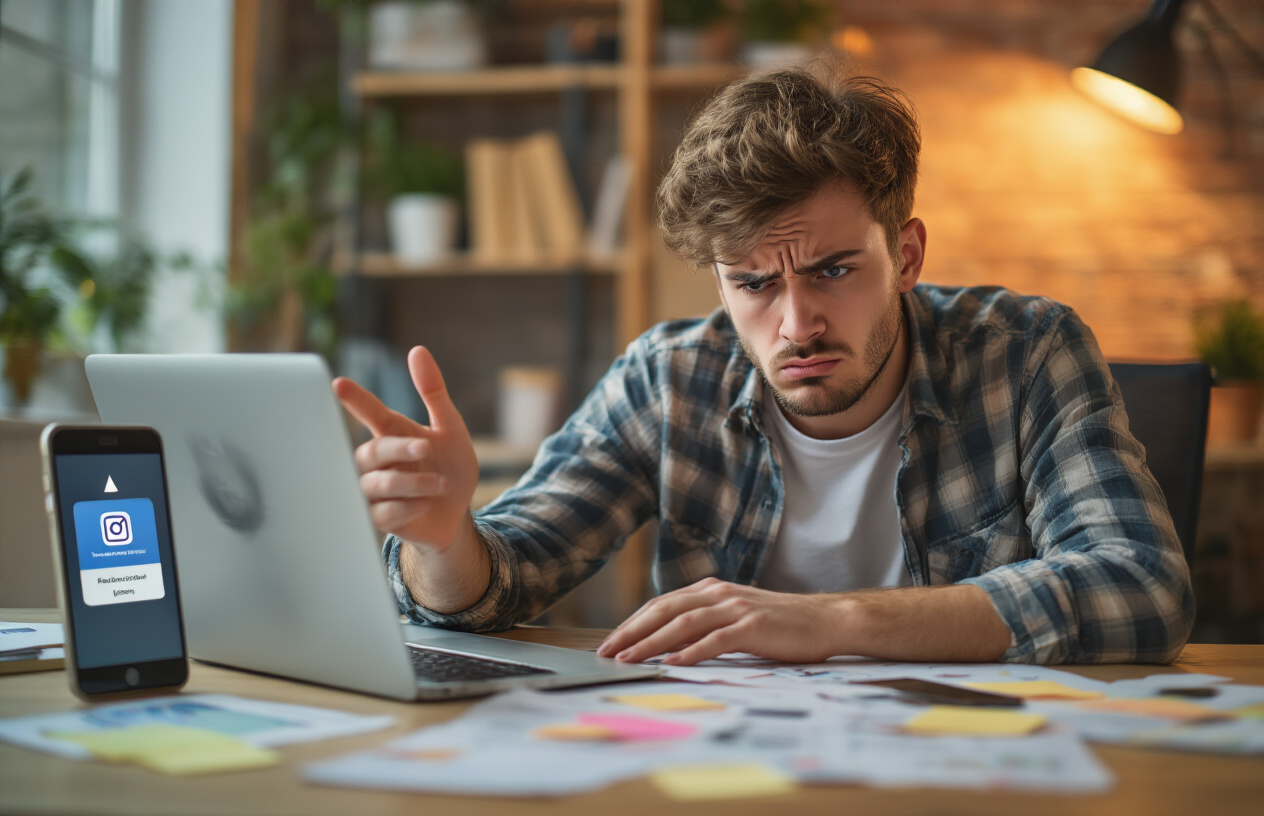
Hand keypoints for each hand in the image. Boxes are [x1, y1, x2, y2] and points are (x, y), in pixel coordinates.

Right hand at [333, 346, 478, 552]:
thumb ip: (433, 392)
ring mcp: (375, 491)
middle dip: (398, 448)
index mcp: (392, 433)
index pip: (369, 412)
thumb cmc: (450, 467)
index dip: (355, 399)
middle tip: (425, 446)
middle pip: (371, 451)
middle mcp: (378, 461)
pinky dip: (406, 507)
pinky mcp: (378, 520)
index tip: (339, 384)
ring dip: (413, 482)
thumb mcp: (450, 428)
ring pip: (376, 484)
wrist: (458, 512)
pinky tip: (425, 505)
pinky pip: (381, 513)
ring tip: (441, 483)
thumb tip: (418, 350)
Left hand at [596, 578, 842, 665]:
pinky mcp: (753, 626)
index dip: (632, 623)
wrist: (827, 619)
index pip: (661, 605)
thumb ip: (705, 625)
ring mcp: (736, 608)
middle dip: (631, 632)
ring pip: (683, 623)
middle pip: (664, 610)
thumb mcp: (736, 619)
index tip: (609, 643)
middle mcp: (719, 594)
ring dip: (652, 643)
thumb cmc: (781, 625)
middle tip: (606, 653)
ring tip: (628, 659)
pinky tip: (673, 663)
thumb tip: (668, 645)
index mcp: (711, 591)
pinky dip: (692, 651)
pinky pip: (716, 639)